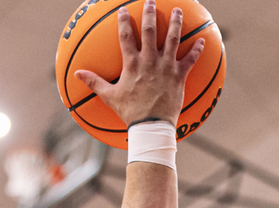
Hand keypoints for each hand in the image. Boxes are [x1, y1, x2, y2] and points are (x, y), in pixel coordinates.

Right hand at [75, 0, 204, 126]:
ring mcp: (166, 67)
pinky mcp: (179, 76)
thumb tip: (77, 74)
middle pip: (150, 30)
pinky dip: (197, 50)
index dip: (124, 20)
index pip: (126, 36)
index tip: (124, 10)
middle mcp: (150, 61)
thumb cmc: (130, 112)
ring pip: (173, 39)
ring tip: (178, 11)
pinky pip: (191, 60)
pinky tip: (202, 40)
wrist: (151, 125)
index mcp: (132, 63)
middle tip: (151, 1)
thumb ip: (94, 82)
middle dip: (150, 13)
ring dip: (176, 23)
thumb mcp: (110, 96)